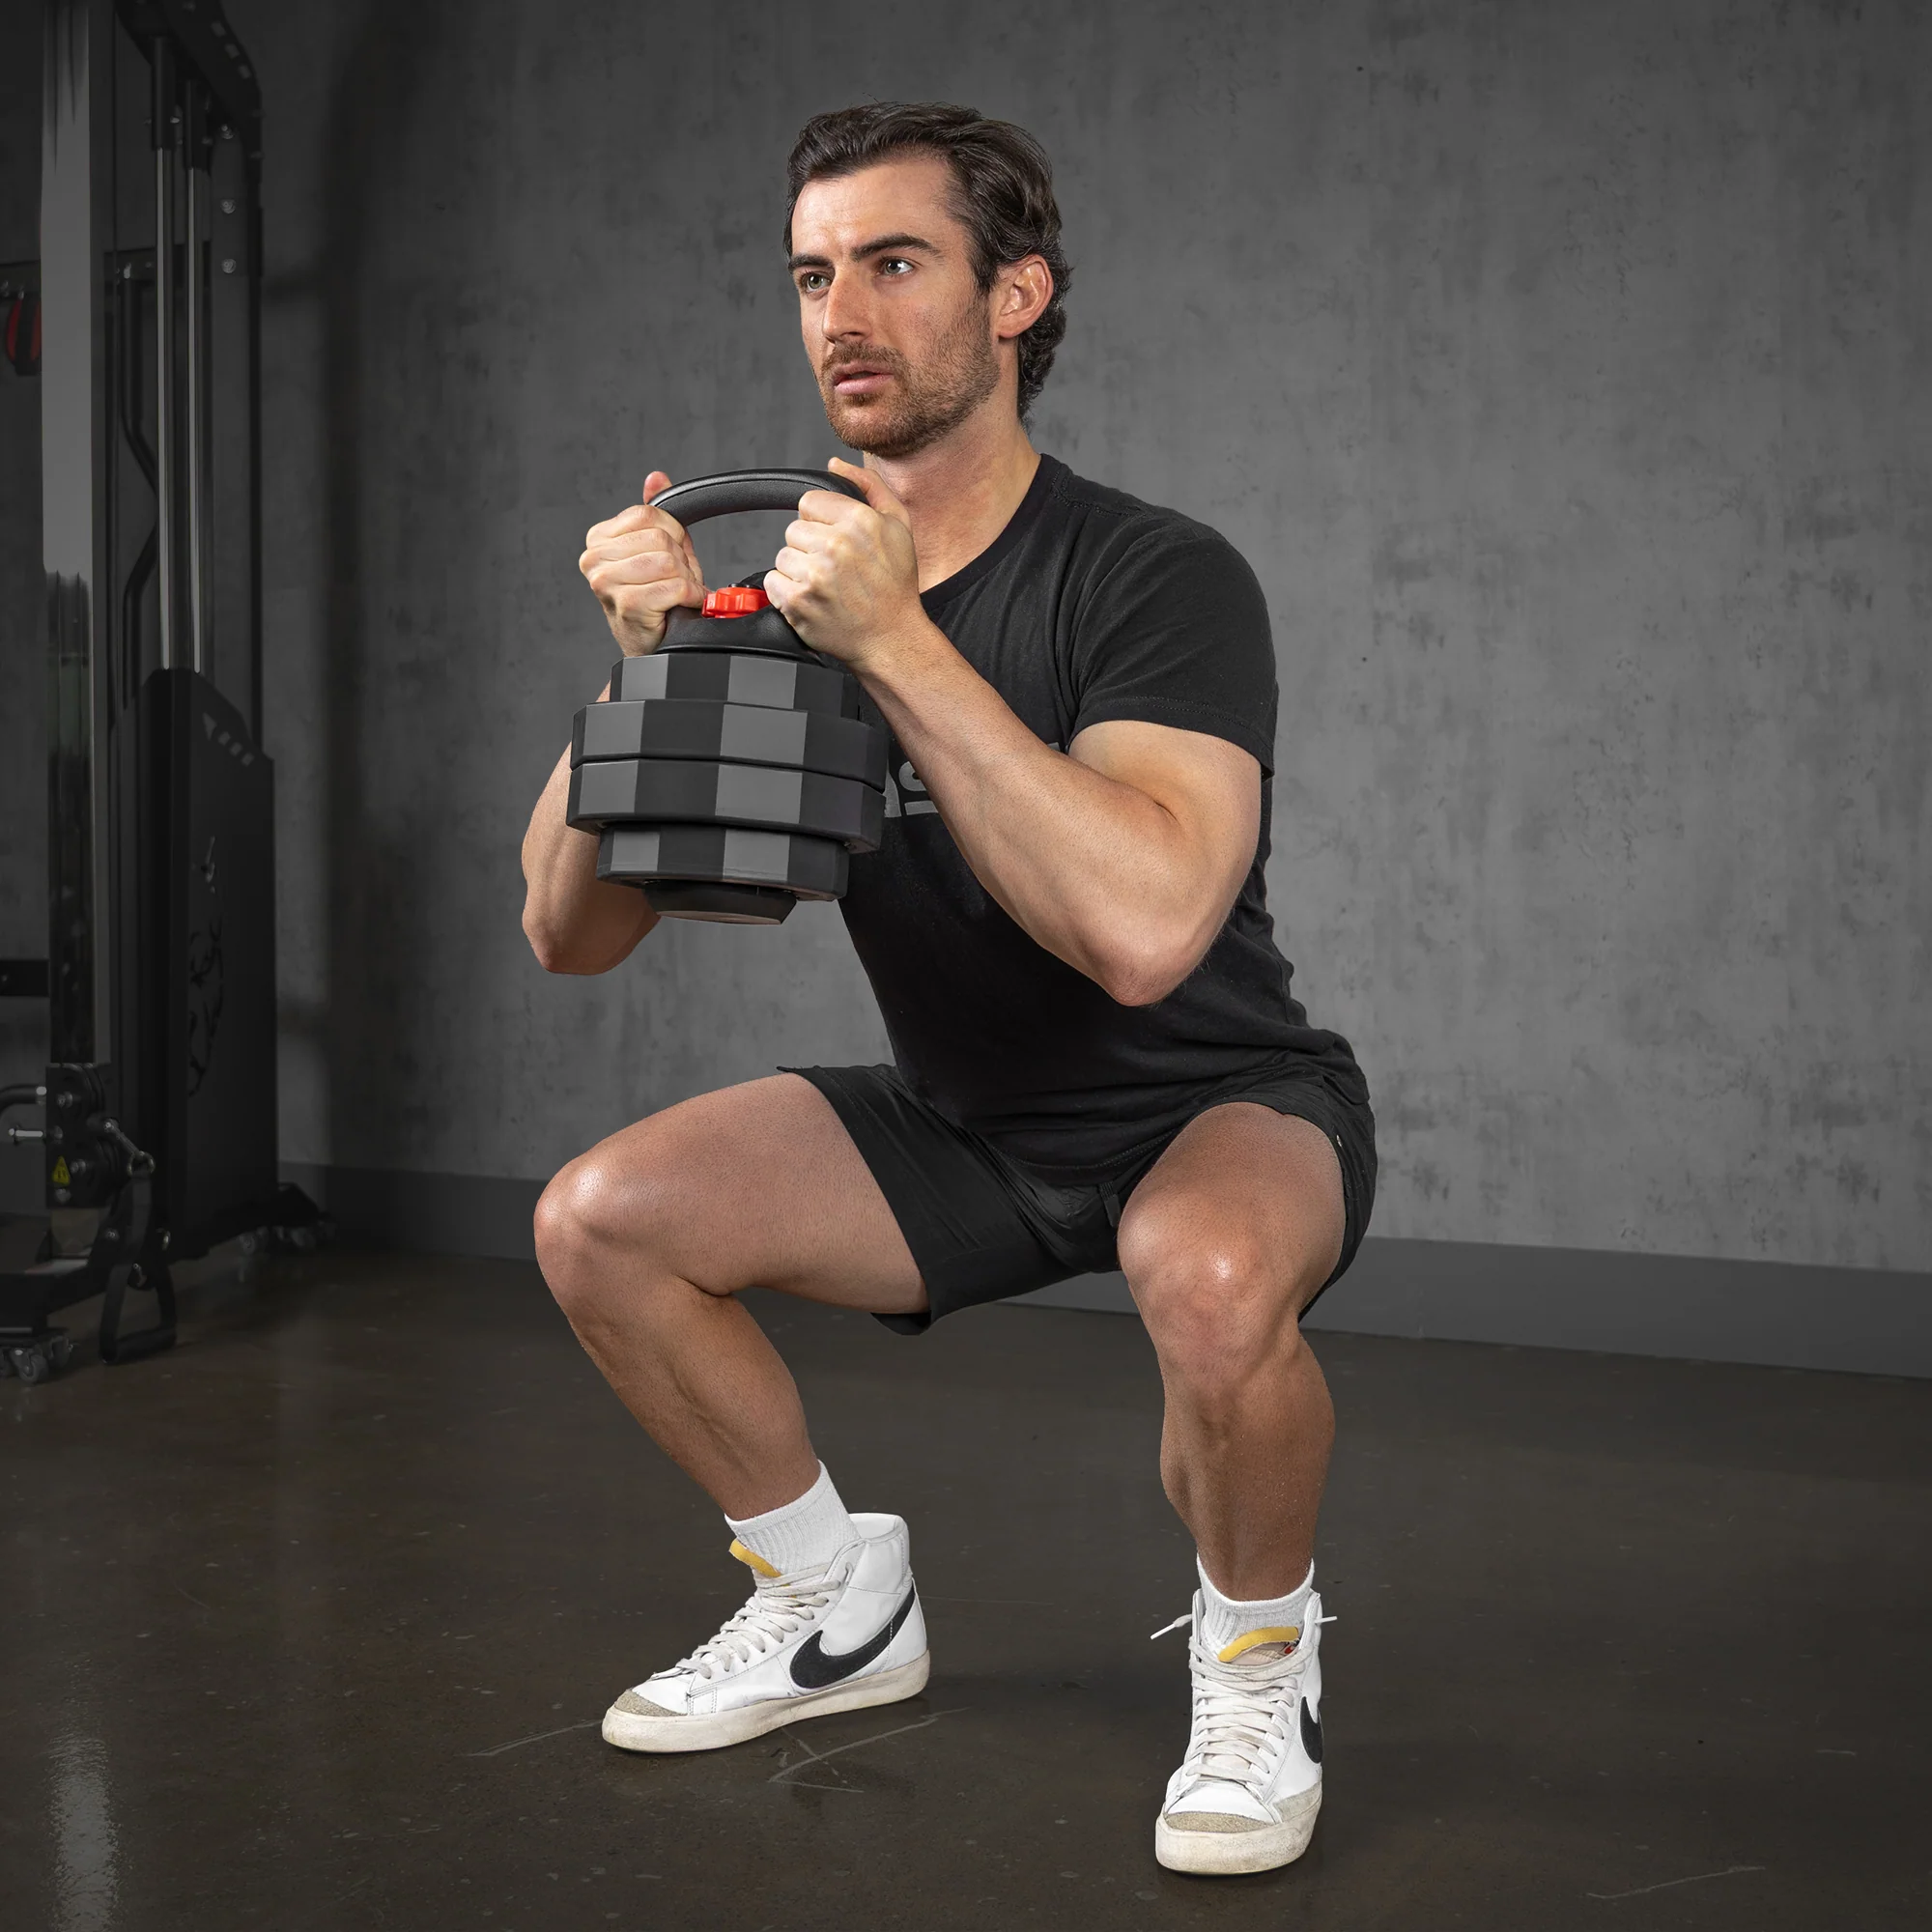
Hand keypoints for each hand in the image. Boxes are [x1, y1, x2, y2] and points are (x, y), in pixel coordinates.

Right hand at [579, 471, 705, 655]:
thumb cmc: (655, 598)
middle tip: (675, 579)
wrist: (651, 644)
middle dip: (681, 560)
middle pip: (660, 538)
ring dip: (685, 579)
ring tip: (676, 593)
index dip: (673, 534)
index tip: (672, 555)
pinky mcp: (626, 604)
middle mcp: (595, 559)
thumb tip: (655, 478)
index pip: (648, 514)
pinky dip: (689, 595)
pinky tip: (681, 604)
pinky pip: (674, 585)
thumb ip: (655, 513)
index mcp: (598, 539)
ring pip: (668, 561)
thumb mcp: (656, 548)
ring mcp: (606, 582)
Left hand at [764, 458, 925, 672]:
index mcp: (859, 521)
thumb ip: (868, 487)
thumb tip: (835, 464)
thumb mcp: (898, 525)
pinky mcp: (798, 602)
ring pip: (782, 556)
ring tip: (826, 586)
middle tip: (835, 569)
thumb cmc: (896, 585)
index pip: (809, 502)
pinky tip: (814, 599)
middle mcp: (836, 546)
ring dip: (798, 570)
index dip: (820, 521)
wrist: (892, 638)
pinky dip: (787, 593)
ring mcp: (814, 575)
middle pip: (794, 529)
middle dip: (810, 546)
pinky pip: (773, 582)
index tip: (834, 541)